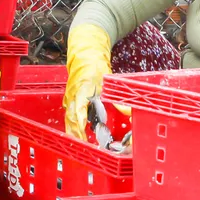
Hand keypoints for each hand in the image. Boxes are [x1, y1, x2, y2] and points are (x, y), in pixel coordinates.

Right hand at [64, 24, 113, 139]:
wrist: (84, 54)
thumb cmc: (94, 66)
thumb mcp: (107, 82)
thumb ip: (117, 99)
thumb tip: (129, 112)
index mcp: (81, 90)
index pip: (78, 109)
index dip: (81, 121)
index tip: (84, 132)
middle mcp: (73, 96)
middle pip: (71, 118)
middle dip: (76, 133)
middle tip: (83, 145)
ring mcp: (70, 98)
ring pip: (69, 119)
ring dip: (74, 132)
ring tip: (81, 144)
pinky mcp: (71, 100)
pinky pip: (71, 116)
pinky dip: (75, 126)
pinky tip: (81, 135)